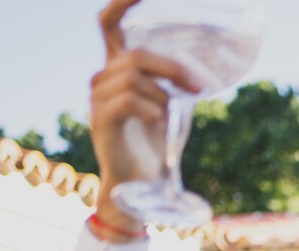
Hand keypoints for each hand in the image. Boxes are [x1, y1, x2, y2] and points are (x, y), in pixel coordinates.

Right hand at [91, 0, 200, 227]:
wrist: (139, 183)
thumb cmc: (153, 143)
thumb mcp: (166, 103)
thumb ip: (172, 81)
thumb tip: (201, 68)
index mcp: (116, 70)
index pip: (110, 25)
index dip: (122, 3)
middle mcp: (102, 79)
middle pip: (136, 55)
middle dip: (172, 69)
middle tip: (198, 90)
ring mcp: (97, 100)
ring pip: (134, 78)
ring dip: (162, 96)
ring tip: (168, 116)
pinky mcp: (101, 121)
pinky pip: (129, 100)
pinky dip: (151, 109)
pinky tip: (157, 122)